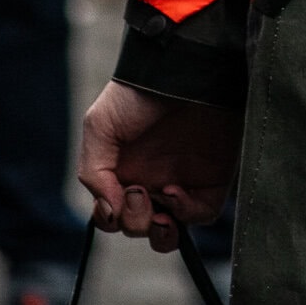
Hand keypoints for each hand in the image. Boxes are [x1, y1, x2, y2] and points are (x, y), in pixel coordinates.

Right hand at [79, 81, 241, 251]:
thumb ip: (93, 172)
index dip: (108, 219)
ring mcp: (183, 181)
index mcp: (123, 171)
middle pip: (138, 226)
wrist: (185, 71)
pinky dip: (186, 214)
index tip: (111, 206)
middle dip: (133, 222)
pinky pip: (200, 215)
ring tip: (159, 212)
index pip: (111, 215)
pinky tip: (175, 193)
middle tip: (137, 194)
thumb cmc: (138, 94)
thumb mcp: (100, 125)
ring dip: (159, 234)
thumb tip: (109, 212)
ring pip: (169, 232)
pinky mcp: (212, 179)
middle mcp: (152, 180)